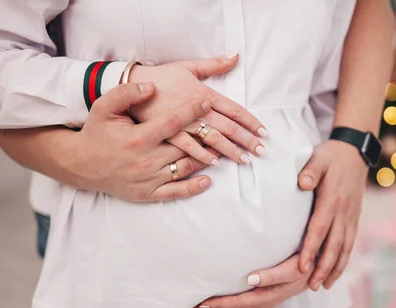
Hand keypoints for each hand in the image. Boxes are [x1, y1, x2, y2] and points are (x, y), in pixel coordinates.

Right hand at [71, 82, 216, 201]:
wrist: (80, 165)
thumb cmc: (96, 133)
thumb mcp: (104, 107)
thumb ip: (126, 93)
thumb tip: (152, 86)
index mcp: (138, 137)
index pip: (173, 122)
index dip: (192, 110)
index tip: (206, 101)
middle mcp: (146, 159)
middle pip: (185, 146)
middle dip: (206, 136)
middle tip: (224, 128)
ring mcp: (149, 178)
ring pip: (185, 167)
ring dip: (205, 159)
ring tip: (221, 149)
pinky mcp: (148, 193)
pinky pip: (176, 192)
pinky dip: (194, 187)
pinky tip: (208, 180)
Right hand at [129, 56, 267, 164]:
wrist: (131, 85)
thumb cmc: (161, 76)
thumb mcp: (188, 66)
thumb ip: (214, 65)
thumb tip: (235, 56)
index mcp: (203, 94)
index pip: (234, 110)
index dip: (251, 121)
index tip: (264, 131)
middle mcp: (196, 111)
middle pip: (228, 128)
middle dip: (246, 140)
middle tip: (261, 151)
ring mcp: (183, 125)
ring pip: (212, 140)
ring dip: (230, 151)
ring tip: (244, 159)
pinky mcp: (169, 135)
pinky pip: (189, 149)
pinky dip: (203, 156)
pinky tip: (215, 163)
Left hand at [193, 255, 310, 307]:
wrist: (323, 267)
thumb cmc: (307, 264)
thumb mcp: (292, 267)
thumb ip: (272, 274)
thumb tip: (249, 278)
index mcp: (269, 295)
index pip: (238, 303)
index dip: (219, 304)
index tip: (202, 303)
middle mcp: (267, 301)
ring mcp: (269, 301)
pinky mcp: (271, 298)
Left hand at [297, 140, 367, 289]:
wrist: (355, 152)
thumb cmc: (331, 156)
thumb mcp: (319, 158)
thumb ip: (310, 171)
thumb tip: (302, 183)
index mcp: (332, 200)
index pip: (319, 229)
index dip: (311, 249)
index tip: (302, 267)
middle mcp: (343, 212)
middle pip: (333, 245)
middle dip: (323, 267)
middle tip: (312, 286)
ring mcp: (351, 217)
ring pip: (344, 248)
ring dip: (334, 268)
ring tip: (324, 286)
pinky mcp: (354, 219)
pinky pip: (350, 244)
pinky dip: (344, 260)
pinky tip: (336, 273)